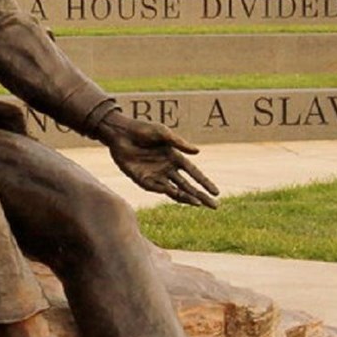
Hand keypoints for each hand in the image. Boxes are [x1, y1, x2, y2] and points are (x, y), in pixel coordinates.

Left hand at [99, 112, 220, 208]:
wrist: (120, 133)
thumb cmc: (142, 130)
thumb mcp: (163, 133)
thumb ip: (179, 143)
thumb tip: (197, 152)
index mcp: (175, 157)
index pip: (194, 173)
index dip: (205, 183)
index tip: (216, 192)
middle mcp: (167, 168)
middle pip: (188, 186)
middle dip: (201, 196)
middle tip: (214, 206)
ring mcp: (155, 175)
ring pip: (174, 190)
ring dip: (186, 197)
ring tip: (198, 203)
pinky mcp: (142, 179)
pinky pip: (157, 188)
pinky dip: (167, 191)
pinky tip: (177, 194)